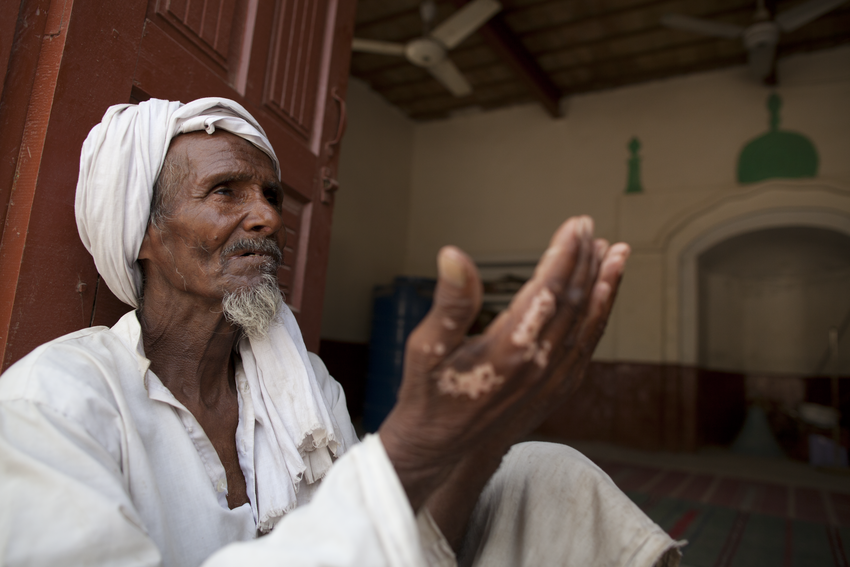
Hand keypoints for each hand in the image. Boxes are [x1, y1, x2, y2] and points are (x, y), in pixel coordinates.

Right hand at [378, 216, 628, 510]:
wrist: (442, 451)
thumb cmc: (429, 397)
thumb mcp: (426, 348)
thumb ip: (449, 302)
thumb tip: (453, 254)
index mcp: (510, 350)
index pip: (549, 289)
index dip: (564, 253)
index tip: (575, 224)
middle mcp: (540, 365)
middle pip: (575, 301)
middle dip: (586, 260)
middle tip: (591, 227)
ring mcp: (553, 380)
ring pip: (588, 323)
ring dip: (604, 285)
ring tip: (616, 253)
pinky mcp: (558, 391)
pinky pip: (587, 346)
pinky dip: (600, 317)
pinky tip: (604, 299)